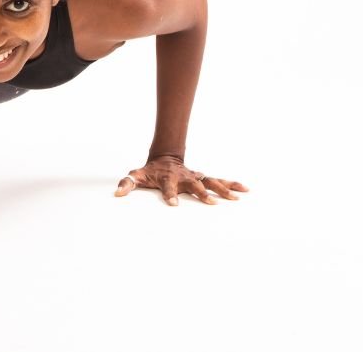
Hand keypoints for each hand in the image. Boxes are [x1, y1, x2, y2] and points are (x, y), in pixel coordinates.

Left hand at [114, 155, 247, 206]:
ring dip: (223, 189)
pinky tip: (245, 189)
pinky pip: (219, 181)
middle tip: (210, 202)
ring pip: (211, 182)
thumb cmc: (150, 171)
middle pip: (194, 185)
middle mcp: (184, 177)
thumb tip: (117, 193)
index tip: (173, 204)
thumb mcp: (136, 176)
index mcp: (168, 178)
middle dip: (201, 193)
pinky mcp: (203, 178)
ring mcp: (195, 177)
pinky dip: (232, 183)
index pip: (167, 187)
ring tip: (237, 197)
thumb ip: (126, 184)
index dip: (169, 195)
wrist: (164, 157)